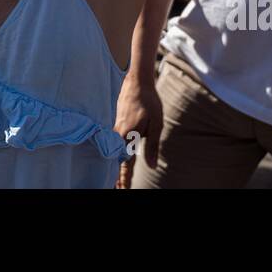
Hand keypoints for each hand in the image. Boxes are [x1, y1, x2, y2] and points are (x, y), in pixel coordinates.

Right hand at [113, 74, 162, 188]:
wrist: (137, 81)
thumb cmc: (150, 102)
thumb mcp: (156, 124)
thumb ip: (152, 146)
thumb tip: (151, 166)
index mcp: (129, 136)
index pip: (125, 163)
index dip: (124, 178)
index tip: (123, 189)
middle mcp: (119, 134)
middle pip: (116, 159)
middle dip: (116, 175)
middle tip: (117, 188)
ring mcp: (116, 128)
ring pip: (114, 150)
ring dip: (115, 164)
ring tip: (116, 179)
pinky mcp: (117, 123)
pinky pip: (114, 141)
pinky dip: (115, 152)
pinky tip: (116, 156)